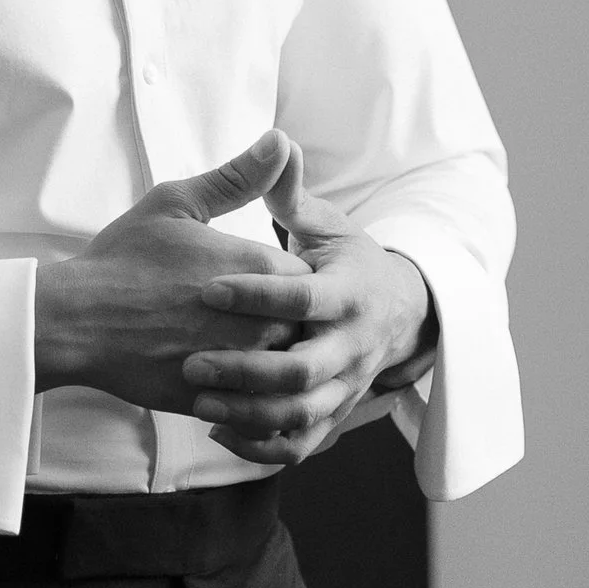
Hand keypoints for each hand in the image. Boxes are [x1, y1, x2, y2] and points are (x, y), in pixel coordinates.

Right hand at [32, 131, 305, 410]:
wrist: (76, 321)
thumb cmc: (123, 259)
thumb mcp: (178, 204)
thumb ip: (237, 178)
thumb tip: (280, 140)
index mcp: (258, 269)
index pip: (309, 281)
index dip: (295, 282)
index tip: (279, 283)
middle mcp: (257, 321)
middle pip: (304, 328)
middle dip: (290, 325)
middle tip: (267, 321)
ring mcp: (236, 366)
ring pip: (281, 372)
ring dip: (272, 364)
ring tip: (248, 353)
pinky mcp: (212, 400)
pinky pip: (251, 408)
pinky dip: (246, 397)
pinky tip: (227, 383)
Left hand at [177, 150, 438, 470]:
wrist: (398, 311)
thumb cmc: (344, 261)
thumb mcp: (325, 224)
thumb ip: (290, 193)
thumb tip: (274, 141)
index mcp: (350, 292)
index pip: (302, 298)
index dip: (256, 295)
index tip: (208, 289)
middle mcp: (354, 345)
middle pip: (303, 370)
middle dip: (246, 368)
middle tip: (191, 362)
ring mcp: (347, 385)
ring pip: (301, 413)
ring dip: (249, 413)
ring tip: (198, 401)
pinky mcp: (335, 414)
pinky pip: (300, 444)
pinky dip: (260, 446)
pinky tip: (215, 432)